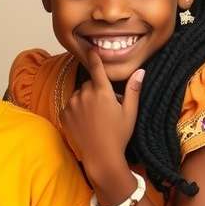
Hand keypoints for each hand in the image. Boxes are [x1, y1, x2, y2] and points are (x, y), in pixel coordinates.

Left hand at [60, 48, 144, 176]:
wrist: (101, 156)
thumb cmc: (119, 135)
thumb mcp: (130, 112)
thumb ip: (133, 90)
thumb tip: (140, 71)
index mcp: (102, 92)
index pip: (97, 68)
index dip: (94, 57)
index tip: (90, 48)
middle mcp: (84, 94)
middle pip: (89, 84)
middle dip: (96, 91)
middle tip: (106, 108)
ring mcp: (72, 104)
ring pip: (79, 95)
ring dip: (85, 100)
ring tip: (95, 118)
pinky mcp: (64, 114)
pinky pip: (70, 106)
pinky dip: (76, 110)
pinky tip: (85, 123)